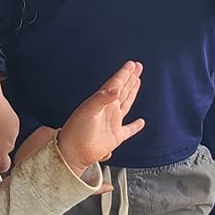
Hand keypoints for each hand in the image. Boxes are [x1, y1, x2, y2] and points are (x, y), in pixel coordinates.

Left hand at [56, 61, 144, 175]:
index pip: (115, 83)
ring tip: (137, 81)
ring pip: (126, 103)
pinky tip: (141, 121)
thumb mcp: (88, 110)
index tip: (133, 64)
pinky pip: (129, 130)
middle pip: (122, 90)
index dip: (124, 73)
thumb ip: (102, 99)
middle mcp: (108, 109)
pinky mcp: (116, 136)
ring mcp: (112, 122)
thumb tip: (117, 89)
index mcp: (101, 101)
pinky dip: (136, 126)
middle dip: (130, 78)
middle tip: (138, 67)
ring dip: (132, 92)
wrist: (73, 151)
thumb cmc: (77, 130)